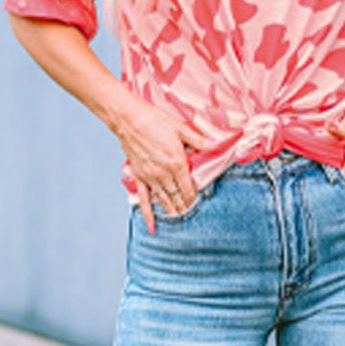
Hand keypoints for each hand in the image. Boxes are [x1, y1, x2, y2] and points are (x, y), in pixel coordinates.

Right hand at [116, 96, 210, 232]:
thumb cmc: (154, 121)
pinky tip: (153, 226)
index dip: (194, 199)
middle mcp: (164, 174)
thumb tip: (215, 144)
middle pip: (178, 197)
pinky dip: (148, 214)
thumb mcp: (181, 128)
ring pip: (164, 201)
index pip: (189, 188)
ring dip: (173, 212)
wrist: (128, 119)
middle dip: (186, 208)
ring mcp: (150, 178)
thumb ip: (198, 141)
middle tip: (192, 217)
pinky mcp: (139, 178)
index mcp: (177, 163)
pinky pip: (144, 200)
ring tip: (179, 222)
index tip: (199, 205)